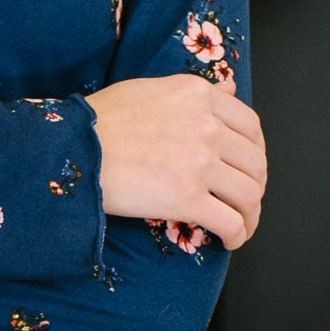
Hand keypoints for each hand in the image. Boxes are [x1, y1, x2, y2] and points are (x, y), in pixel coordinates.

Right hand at [91, 74, 266, 249]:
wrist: (73, 148)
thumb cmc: (99, 121)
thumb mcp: (150, 89)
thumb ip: (192, 93)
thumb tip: (228, 89)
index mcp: (199, 96)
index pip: (250, 125)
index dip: (256, 151)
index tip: (248, 166)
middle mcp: (207, 126)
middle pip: (254, 162)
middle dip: (255, 185)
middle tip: (244, 200)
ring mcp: (200, 162)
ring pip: (248, 193)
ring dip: (250, 214)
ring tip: (241, 225)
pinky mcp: (187, 197)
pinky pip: (230, 221)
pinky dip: (238, 234)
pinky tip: (230, 241)